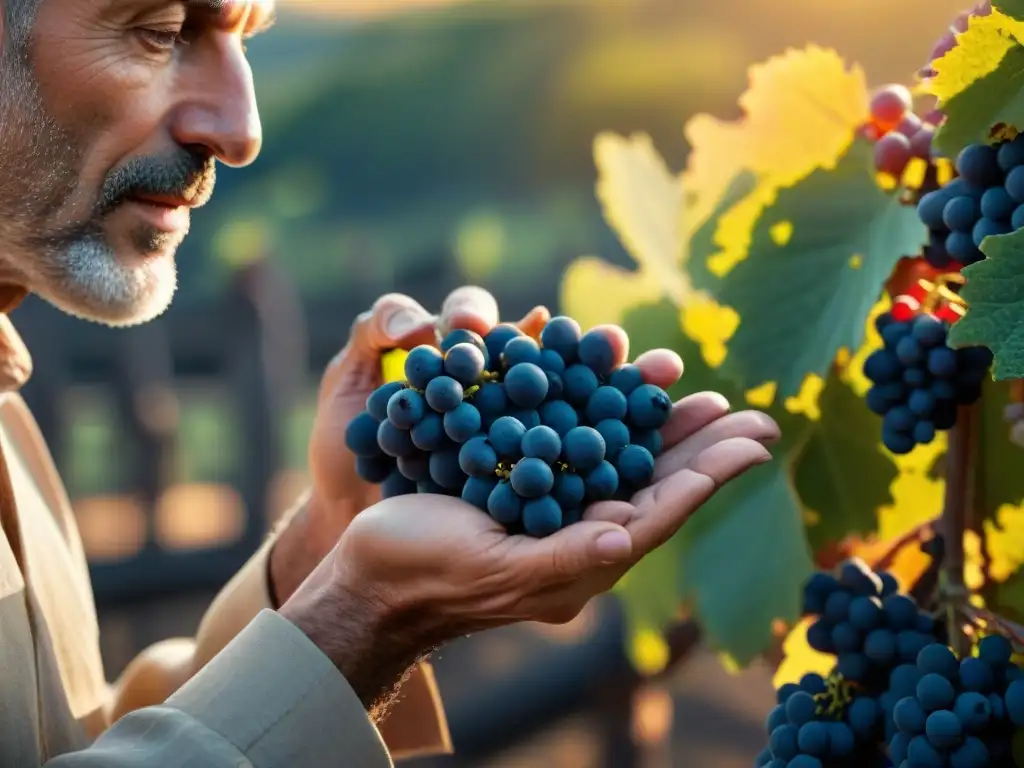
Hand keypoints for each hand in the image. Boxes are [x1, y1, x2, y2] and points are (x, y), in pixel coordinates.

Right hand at [281, 328, 779, 714]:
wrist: (371, 576)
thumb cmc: (427, 575)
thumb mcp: (495, 570)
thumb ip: (563, 559)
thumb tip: (627, 541)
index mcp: (582, 558)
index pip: (659, 514)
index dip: (707, 478)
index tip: (751, 444)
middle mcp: (575, 530)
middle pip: (652, 482)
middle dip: (701, 447)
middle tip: (753, 414)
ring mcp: (549, 505)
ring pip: (618, 457)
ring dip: (659, 424)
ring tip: (701, 394)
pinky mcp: (519, 481)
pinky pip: (572, 442)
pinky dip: (599, 411)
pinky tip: (615, 386)